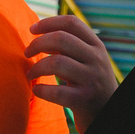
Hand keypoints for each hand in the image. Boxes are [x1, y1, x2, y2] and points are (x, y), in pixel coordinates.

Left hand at [25, 14, 119, 128]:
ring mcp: (92, 79)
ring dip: (36, 68)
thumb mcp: (86, 60)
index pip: (71, 23)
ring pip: (56, 63)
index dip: (48, 22)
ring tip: (30, 74)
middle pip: (60, 39)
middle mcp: (96, 59)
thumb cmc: (88, 82)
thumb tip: (40, 34)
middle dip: (37, 43)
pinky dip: (42, 90)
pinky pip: (57, 92)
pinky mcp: (84, 100)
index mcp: (96, 46)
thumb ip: (69, 46)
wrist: (107, 111)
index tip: (32, 30)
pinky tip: (37, 90)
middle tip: (27, 53)